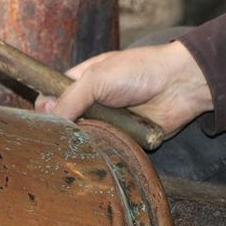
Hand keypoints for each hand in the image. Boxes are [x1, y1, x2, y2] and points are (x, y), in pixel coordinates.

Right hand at [35, 42, 212, 136]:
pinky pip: (102, 150)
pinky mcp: (120, 139)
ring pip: (82, 139)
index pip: (51, 97)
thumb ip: (70, 98)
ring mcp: (105, 122)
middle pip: (64, 122)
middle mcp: (90, 103)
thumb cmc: (139, 71)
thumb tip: (49, 119)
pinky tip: (96, 153)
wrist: (179, 86)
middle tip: (62, 135)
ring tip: (80, 145)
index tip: (46, 117)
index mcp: (80, 81)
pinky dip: (100, 152)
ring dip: (81, 142)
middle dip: (61, 129)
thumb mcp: (96, 78)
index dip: (45, 108)